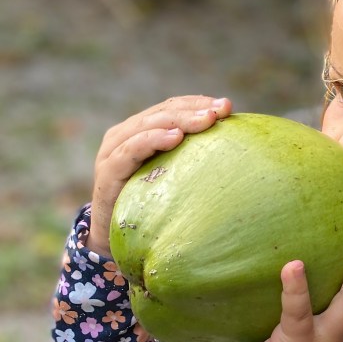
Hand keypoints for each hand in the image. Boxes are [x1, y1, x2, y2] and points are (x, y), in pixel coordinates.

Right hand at [87, 95, 232, 255]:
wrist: (112, 238)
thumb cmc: (148, 206)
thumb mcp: (172, 177)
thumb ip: (190, 159)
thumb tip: (235, 150)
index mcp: (140, 130)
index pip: (171, 107)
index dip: (198, 103)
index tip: (227, 106)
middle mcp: (124, 135)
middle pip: (163, 112)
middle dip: (195, 109)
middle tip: (223, 110)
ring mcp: (112, 151)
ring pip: (148, 125)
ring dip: (180, 120)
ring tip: (207, 119)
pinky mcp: (108, 171)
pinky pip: (130, 150)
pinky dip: (153, 140)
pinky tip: (176, 138)